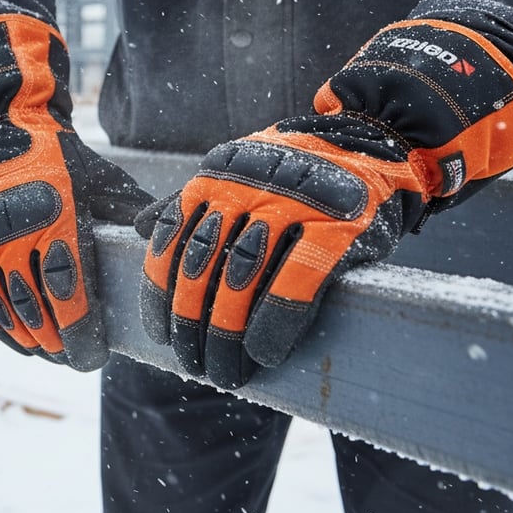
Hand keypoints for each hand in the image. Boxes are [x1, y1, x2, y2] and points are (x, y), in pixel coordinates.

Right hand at [0, 14, 152, 369]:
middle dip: (59, 344)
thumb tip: (164, 250)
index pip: (68, 292)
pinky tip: (17, 342)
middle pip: (38, 309)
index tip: (93, 357)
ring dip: (30, 340)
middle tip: (74, 360)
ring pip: (8, 308)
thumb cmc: (60, 158)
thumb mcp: (101, 180)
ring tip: (49, 354)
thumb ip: (129, 216)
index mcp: (58, 217)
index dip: (81, 333)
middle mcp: (16, 233)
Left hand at [137, 19, 512, 388]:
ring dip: (227, 332)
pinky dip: (276, 323)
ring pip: (242, 278)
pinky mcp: (337, 227)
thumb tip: (138, 227)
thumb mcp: (237, 170)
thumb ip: (191, 200)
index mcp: (214, 177)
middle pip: (202, 267)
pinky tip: (265, 353)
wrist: (373, 142)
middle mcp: (246, 187)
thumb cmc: (296, 169)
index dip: (160, 293)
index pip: (172, 241)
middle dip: (192, 323)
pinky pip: (296, 282)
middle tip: (194, 364)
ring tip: (225, 370)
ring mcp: (292, 205)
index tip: (161, 334)